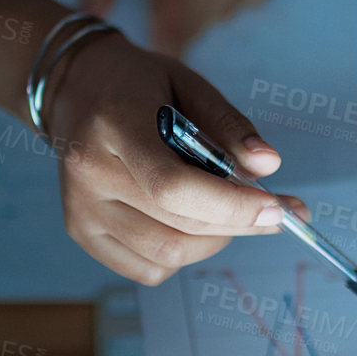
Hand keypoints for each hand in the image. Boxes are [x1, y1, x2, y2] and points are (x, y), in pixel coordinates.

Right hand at [44, 31, 305, 283]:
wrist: (78, 91)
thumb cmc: (141, 87)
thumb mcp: (189, 86)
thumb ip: (229, 126)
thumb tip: (269, 167)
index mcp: (114, 124)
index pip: (173, 185)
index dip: (231, 205)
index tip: (278, 210)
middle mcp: (88, 173)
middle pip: (178, 224)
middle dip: (240, 223)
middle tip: (278, 213)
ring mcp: (79, 209)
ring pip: (168, 254)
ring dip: (215, 239)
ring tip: (229, 210)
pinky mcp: (81, 233)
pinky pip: (148, 269)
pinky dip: (183, 255)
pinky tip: (190, 222)